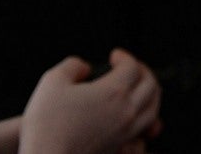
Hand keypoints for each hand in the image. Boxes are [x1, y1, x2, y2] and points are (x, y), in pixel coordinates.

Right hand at [19, 49, 161, 153]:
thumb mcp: (53, 81)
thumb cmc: (47, 123)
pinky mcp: (119, 147)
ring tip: (140, 88)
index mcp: (114, 91)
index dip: (124, 57)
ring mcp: (125, 132)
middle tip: (131, 68)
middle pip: (150, 85)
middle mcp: (126, 111)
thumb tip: (84, 68)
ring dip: (150, 94)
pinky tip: (136, 117)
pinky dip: (148, 119)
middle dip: (143, 71)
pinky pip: (144, 131)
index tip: (114, 56)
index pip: (132, 67)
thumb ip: (73, 66)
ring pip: (152, 109)